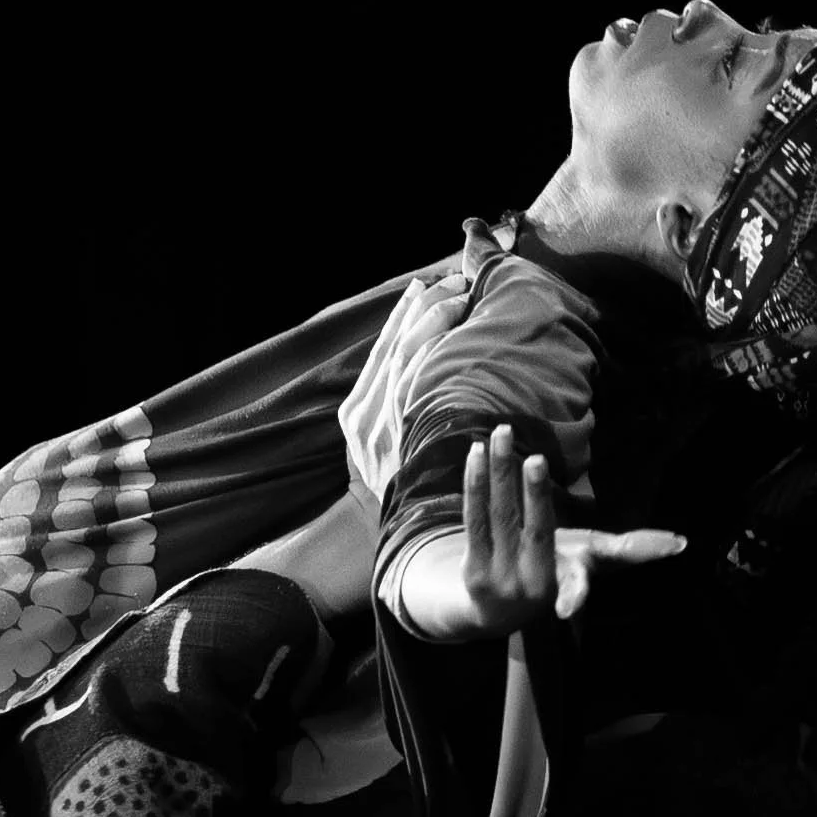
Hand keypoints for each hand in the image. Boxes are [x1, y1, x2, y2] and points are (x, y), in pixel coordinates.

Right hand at [340, 268, 472, 506]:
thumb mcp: (377, 449)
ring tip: (462, 297)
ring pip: (411, 356)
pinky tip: (462, 334)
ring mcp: (388, 427)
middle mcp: (366, 417)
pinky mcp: (410, 435)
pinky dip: (441, 352)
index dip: (402, 314)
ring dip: (438, 321)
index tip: (421, 285)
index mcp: (354, 415)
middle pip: (397, 345)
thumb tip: (417, 362)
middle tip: (454, 282)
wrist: (395, 534)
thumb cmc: (396, 487)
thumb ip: (387, 408)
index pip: (381, 350)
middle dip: (425, 307)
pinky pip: (426, 382)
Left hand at [402, 422, 683, 639]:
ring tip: (504, 432)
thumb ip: (630, 550)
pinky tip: (476, 453)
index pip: (610, 557)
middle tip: (536, 460)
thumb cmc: (552, 574)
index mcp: (579, 572)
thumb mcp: (590, 563)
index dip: (637, 548)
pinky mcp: (476, 573)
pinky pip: (475, 521)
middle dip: (536, 494)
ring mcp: (505, 579)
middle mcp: (542, 581)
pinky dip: (476, 484)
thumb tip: (681, 542)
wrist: (494, 614)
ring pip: (502, 516)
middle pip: (539, 531)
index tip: (662, 543)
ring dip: (501, 471)